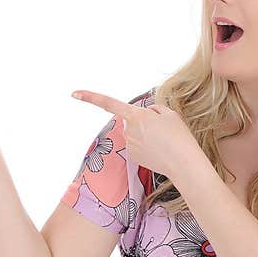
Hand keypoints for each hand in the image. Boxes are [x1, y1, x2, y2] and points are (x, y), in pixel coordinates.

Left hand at [71, 90, 200, 180]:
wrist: (183, 164)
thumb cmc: (178, 137)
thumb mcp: (169, 114)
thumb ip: (153, 110)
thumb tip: (145, 115)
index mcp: (135, 115)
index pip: (109, 103)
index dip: (90, 97)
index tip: (74, 93)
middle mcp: (128, 130)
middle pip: (132, 120)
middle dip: (144, 122)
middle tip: (164, 129)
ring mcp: (129, 145)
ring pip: (136, 133)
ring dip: (147, 135)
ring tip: (165, 141)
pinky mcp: (133, 157)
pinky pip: (139, 145)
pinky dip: (148, 146)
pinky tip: (160, 151)